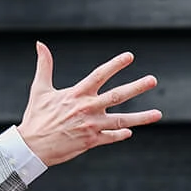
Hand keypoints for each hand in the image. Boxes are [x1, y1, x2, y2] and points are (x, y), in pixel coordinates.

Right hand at [17, 42, 161, 166]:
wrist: (33, 146)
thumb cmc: (36, 117)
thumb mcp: (40, 89)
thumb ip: (44, 66)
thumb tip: (40, 44)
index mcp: (77, 94)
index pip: (100, 75)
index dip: (115, 65)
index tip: (130, 57)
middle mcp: (87, 108)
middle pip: (117, 95)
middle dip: (137, 87)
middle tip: (153, 80)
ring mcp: (91, 126)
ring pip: (121, 120)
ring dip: (141, 117)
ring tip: (158, 114)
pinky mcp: (91, 141)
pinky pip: (111, 137)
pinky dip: (121, 134)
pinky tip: (130, 131)